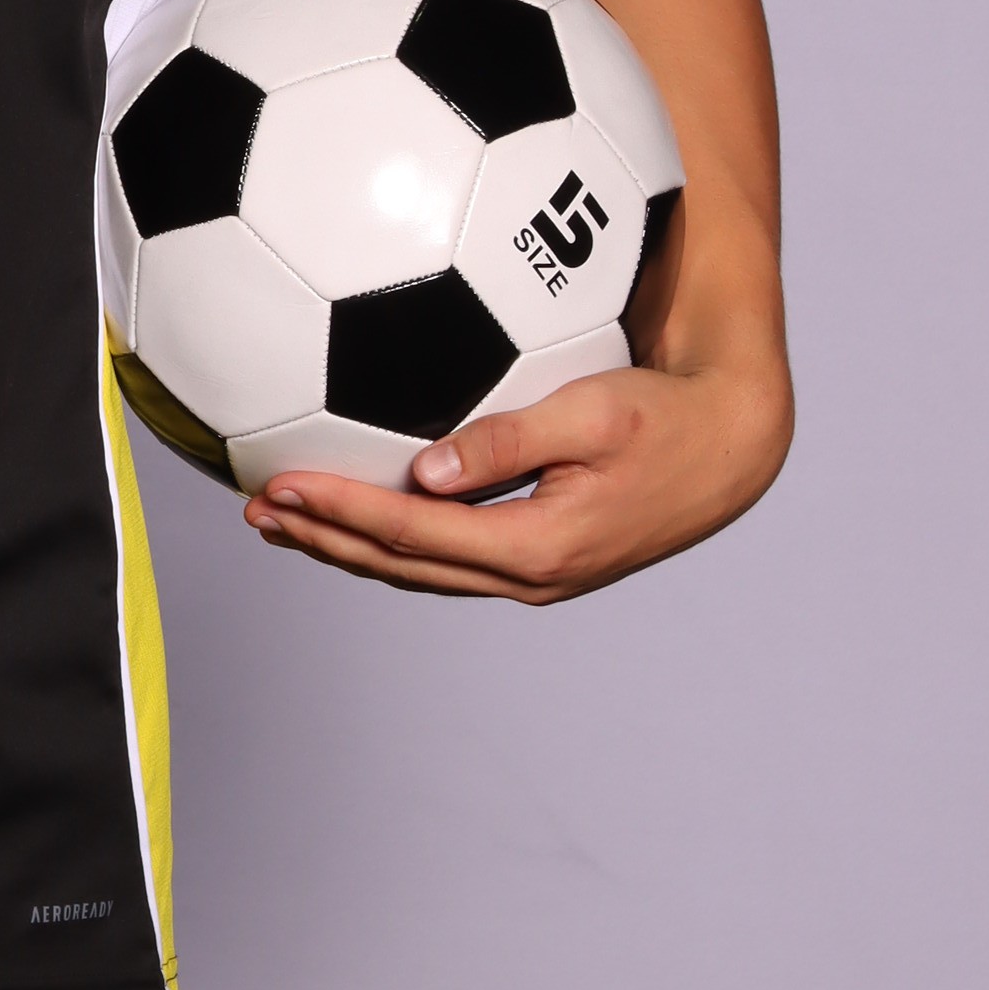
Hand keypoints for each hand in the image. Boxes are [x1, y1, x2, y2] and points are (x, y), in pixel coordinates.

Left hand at [242, 341, 790, 602]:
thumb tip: (425, 470)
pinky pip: (448, 558)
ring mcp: (535, 576)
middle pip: (401, 565)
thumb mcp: (594, 414)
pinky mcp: (540, 559)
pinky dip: (394, 540)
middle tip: (257, 512)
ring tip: (287, 521)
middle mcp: (528, 575)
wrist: (731, 451)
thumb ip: (509, 441)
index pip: (410, 531)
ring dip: (350, 545)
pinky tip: (362, 512)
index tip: (278, 488)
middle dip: (324, 539)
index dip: (338, 512)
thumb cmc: (667, 416)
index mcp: (536, 546)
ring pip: (420, 569)